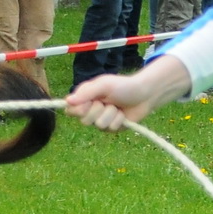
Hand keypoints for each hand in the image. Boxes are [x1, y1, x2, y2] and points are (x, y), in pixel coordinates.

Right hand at [65, 56, 190, 131]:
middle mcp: (91, 110)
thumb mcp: (104, 85)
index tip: (89, 103)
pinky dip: (119, 120)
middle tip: (107, 102)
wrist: (145, 94)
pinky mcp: (112, 128)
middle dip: (98, 111)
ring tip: (117, 106)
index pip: (71, 109)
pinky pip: (111, 128)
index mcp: (85, 97)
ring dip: (111, 114)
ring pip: (99, 125)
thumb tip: (68, 101)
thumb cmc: (124, 85)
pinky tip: (123, 114)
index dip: (78, 109)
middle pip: (84, 120)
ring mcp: (101, 120)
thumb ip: (86, 92)